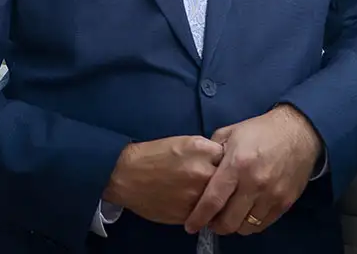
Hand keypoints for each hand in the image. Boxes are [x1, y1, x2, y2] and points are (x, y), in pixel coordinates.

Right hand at [103, 136, 223, 224]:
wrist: (127, 175)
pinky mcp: (191, 214)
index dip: (225, 161)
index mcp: (201, 149)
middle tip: (213, 180)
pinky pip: (207, 214)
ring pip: (220, 200)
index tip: (221, 164)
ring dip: (217, 198)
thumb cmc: (152, 155)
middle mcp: (203, 171)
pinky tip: (192, 202)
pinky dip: (204, 210)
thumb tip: (223, 161)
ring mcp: (198, 195)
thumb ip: (206, 150)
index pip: (229, 156)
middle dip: (224, 181)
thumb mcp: (182, 142)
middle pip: (229, 179)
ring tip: (201, 193)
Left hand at [184, 105, 322, 236]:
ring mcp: (271, 196)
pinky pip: (263, 225)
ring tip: (228, 216)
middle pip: (229, 221)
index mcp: (236, 164)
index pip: (213, 199)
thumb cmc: (259, 131)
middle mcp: (253, 184)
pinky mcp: (284, 203)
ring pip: (246, 227)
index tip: (190, 226)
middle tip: (210, 220)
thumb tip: (201, 169)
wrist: (297, 133)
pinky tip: (245, 213)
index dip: (199, 216)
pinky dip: (250, 224)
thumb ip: (212, 152)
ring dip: (234, 225)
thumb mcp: (229, 133)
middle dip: (215, 226)